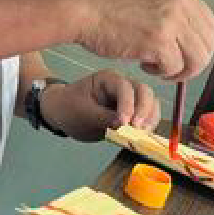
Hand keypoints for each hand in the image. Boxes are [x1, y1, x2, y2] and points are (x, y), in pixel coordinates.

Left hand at [39, 70, 160, 141]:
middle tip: (138, 129)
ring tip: (142, 134)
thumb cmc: (70, 108)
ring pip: (150, 102)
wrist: (63, 113)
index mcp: (108, 79)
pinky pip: (147, 115)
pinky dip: (149, 124)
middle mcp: (123, 85)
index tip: (124, 123)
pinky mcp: (132, 111)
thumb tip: (124, 126)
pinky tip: (143, 135)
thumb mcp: (83, 115)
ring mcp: (130, 98)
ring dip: (150, 118)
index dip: (128, 105)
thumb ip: (104, 119)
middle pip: (144, 92)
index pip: (125, 88)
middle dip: (144, 110)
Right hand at [75, 0, 213, 80]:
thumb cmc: (107, 10)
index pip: (211, 24)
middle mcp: (179, 4)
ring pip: (197, 59)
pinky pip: (174, 67)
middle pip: (208, 44)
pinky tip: (145, 65)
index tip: (189, 56)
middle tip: (174, 68)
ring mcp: (170, 21)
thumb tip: (190, 42)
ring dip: (179, 70)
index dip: (202, 46)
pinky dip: (161, 73)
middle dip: (194, 63)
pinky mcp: (158, 40)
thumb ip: (172, 15)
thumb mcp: (149, 1)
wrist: (83, 10)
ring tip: (158, 68)